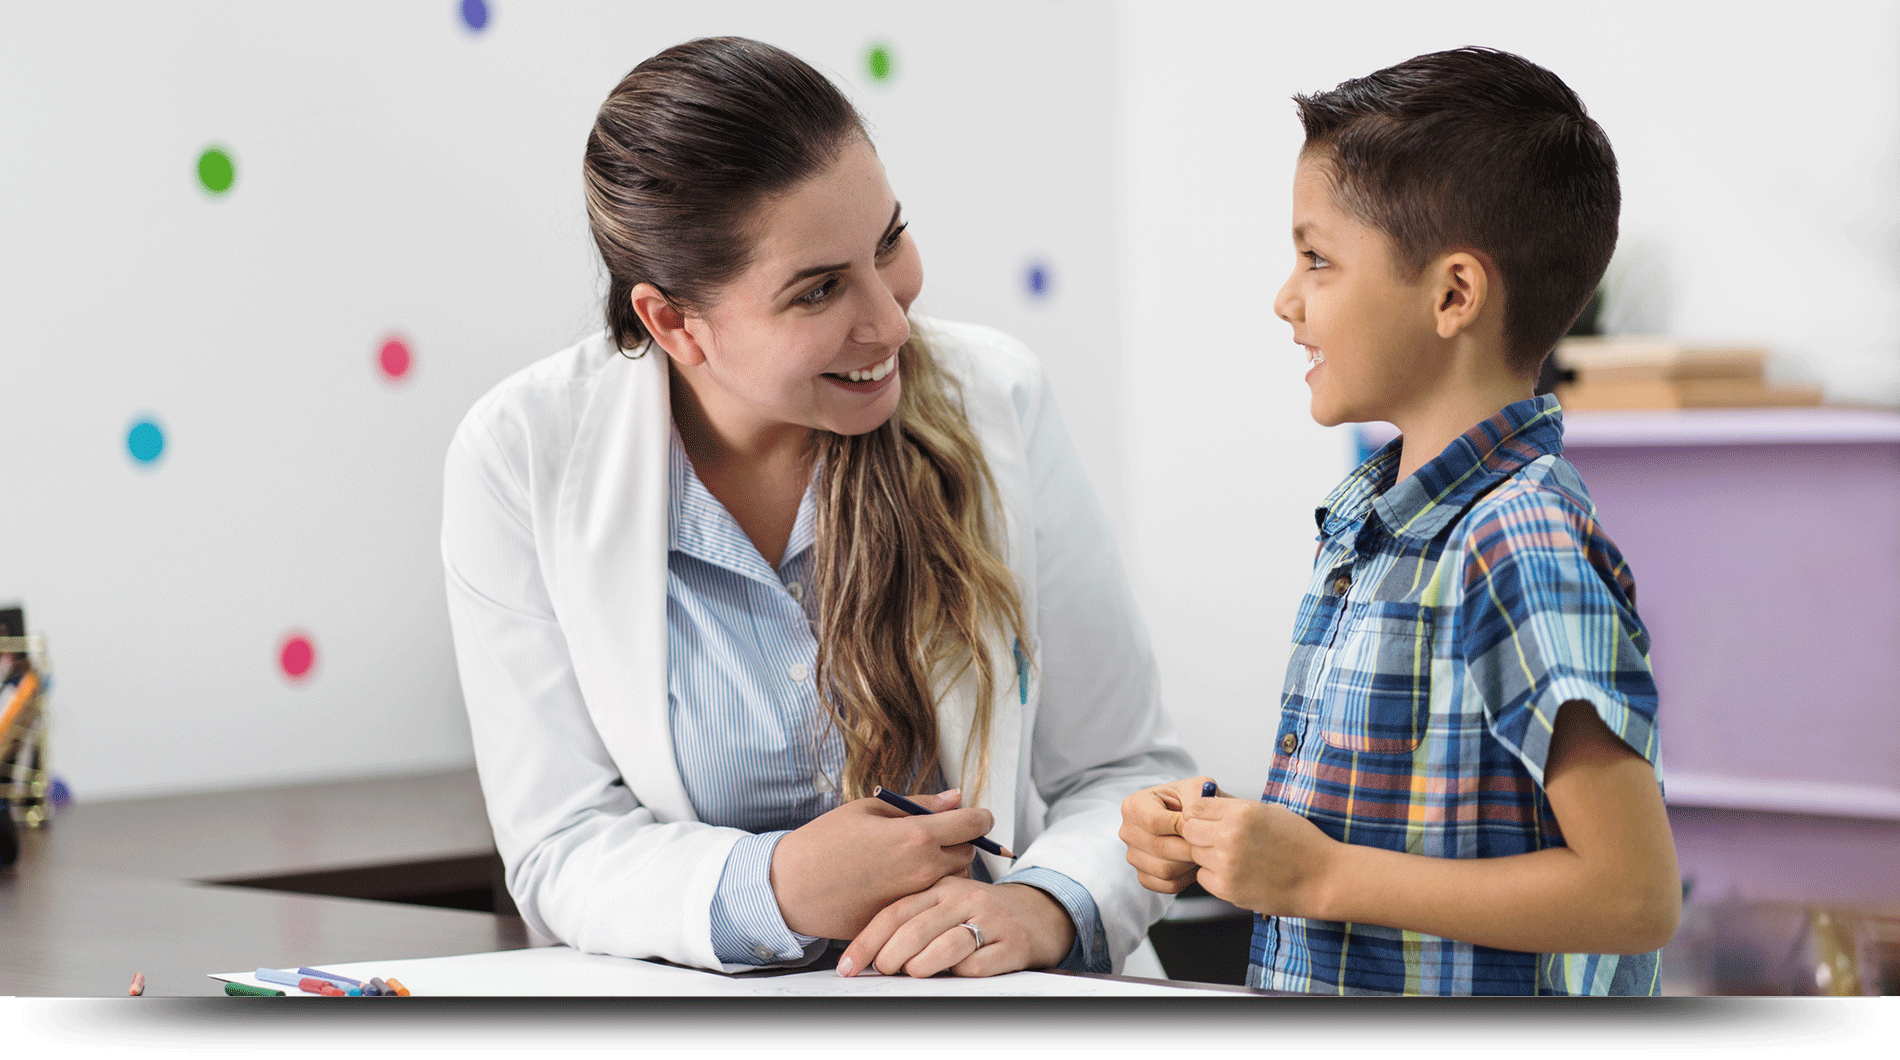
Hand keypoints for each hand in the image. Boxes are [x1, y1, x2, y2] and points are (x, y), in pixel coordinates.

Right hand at [771, 789, 992, 939]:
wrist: (791, 887)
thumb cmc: (825, 841)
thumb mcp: (870, 809)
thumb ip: (920, 805)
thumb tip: (957, 798)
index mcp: (917, 836)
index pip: (973, 825)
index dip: (979, 817)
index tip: (977, 817)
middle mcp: (923, 870)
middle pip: (968, 854)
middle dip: (960, 843)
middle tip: (937, 836)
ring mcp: (915, 899)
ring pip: (952, 881)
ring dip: (945, 868)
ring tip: (914, 860)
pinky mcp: (903, 919)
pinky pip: (928, 902)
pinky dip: (923, 891)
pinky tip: (898, 881)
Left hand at [838, 876, 1074, 977]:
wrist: (1038, 915)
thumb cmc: (979, 914)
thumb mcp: (946, 903)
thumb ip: (914, 918)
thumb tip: (870, 954)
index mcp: (941, 887)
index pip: (895, 912)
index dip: (867, 940)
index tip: (848, 965)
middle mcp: (965, 898)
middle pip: (916, 929)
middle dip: (890, 956)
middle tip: (882, 972)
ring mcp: (990, 919)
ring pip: (945, 946)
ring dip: (921, 966)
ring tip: (912, 973)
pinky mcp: (1012, 944)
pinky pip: (978, 964)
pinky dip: (959, 974)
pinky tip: (953, 976)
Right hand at [1119, 777, 1218, 893]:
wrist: (1196, 821)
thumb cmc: (1194, 802)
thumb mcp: (1197, 787)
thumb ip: (1195, 797)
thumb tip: (1189, 818)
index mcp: (1134, 805)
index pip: (1153, 821)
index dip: (1180, 827)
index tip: (1198, 826)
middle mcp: (1128, 831)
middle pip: (1158, 847)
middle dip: (1188, 847)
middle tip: (1207, 843)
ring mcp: (1133, 855)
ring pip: (1164, 869)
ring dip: (1189, 864)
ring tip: (1201, 852)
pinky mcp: (1143, 875)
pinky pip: (1166, 885)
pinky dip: (1185, 879)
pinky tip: (1193, 865)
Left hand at [1178, 797, 1340, 918]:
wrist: (1323, 879)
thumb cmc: (1302, 843)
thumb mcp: (1270, 812)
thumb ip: (1236, 809)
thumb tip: (1208, 806)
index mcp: (1241, 813)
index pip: (1195, 807)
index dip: (1199, 813)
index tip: (1206, 819)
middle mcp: (1229, 837)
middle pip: (1188, 831)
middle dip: (1199, 833)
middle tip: (1216, 839)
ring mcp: (1226, 865)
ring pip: (1195, 855)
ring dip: (1207, 855)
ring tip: (1234, 857)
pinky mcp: (1228, 889)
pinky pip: (1203, 878)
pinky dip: (1214, 876)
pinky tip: (1237, 873)